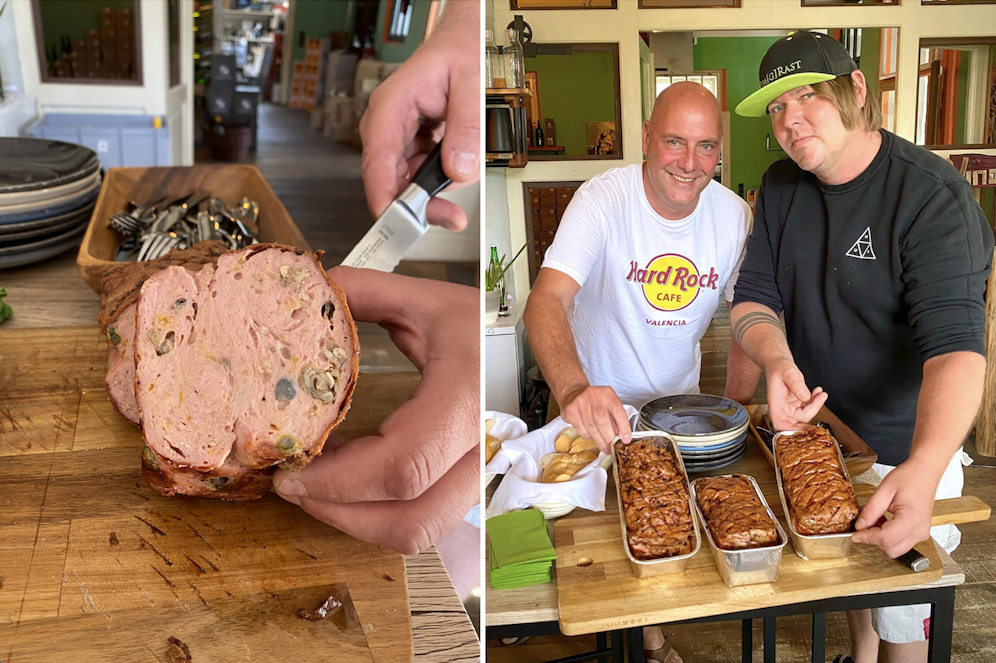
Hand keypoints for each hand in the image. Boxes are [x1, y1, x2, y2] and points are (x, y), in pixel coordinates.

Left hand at [272, 267, 478, 555]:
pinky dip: (382, 512)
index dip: (338, 482)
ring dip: (360, 520)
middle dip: (340, 513)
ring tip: (321, 484)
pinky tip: (356, 477)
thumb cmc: (486, 323)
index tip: (290, 471)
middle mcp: (480, 452)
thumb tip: (312, 293)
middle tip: (294, 487)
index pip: (401, 467)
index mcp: (465, 401)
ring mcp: (482, 476)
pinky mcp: (474, 486)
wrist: (540, 345)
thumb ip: (364, 293)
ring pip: (420, 531)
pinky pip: (427, 519)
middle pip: (410, 520)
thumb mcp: (427, 300)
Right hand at [358, 1, 479, 230]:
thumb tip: (459, 169)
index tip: (400, 223)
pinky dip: (440, 178)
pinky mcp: (411, 145)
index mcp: (391, 107)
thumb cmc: (458, 52)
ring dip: (434, 190)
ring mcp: (397, 137)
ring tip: (462, 174)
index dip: (385, 199)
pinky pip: (420, 173)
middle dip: (419, 203)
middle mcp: (387, 125)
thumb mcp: (471, 83)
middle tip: (452, 217)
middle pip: (389, 181)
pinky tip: (456, 163)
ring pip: (406, 182)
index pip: (377, 162)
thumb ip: (466, 127)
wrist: (461, 40)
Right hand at [560, 385, 631, 453]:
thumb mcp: (609, 403)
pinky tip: (592, 437)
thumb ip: (615, 418)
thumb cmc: (595, 400)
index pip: (618, 411)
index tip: (626, 440)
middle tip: (612, 448)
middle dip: (609, 438)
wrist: (573, 392)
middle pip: (603, 421)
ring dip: (599, 441)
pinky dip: (588, 437)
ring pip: (591, 427)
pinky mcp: (570, 410)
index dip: (623, 427)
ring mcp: (580, 402)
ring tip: (604, 447)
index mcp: (608, 394)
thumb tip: (620, 436)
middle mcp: (594, 396)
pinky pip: (581, 430)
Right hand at [765, 357, 826, 429]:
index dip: (791, 430)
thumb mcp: (788, 373)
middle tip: (820, 400)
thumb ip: (797, 385)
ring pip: (806, 414)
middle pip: (797, 421)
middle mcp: (782, 408)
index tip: (804, 428)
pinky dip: (815, 401)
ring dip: (815, 405)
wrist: (780, 363)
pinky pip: (809, 408)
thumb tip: (805, 396)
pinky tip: (817, 391)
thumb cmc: (779, 367)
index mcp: (775, 403)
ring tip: (820, 393)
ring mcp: (790, 407)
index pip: (780, 424)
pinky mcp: (797, 403)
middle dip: (811, 411)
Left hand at [852, 461, 936, 557]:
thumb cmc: (908, 477)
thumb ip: (871, 510)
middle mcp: (920, 531)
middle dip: (874, 540)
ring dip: (882, 539)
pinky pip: (901, 543)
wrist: (925, 473)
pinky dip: (889, 537)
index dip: (867, 538)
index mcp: (911, 519)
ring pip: (896, 549)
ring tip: (877, 520)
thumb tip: (860, 526)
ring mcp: (922, 534)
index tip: (855, 534)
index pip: (885, 538)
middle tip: (865, 525)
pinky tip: (885, 522)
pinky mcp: (920, 533)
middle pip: (891, 549)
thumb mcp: (884, 490)